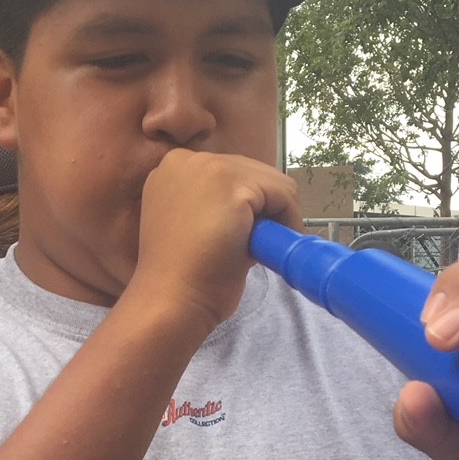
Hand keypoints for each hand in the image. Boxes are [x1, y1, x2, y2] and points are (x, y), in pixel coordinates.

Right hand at [122, 150, 302, 336]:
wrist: (171, 300)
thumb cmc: (181, 275)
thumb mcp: (193, 227)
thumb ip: (215, 208)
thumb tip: (258, 211)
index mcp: (173, 170)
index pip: (230, 175)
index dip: (245, 205)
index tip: (244, 235)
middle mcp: (186, 159)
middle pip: (253, 173)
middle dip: (263, 208)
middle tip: (256, 247)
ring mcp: (209, 167)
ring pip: (272, 182)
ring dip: (276, 215)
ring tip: (258, 250)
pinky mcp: (233, 184)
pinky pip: (283, 194)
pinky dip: (287, 222)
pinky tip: (269, 247)